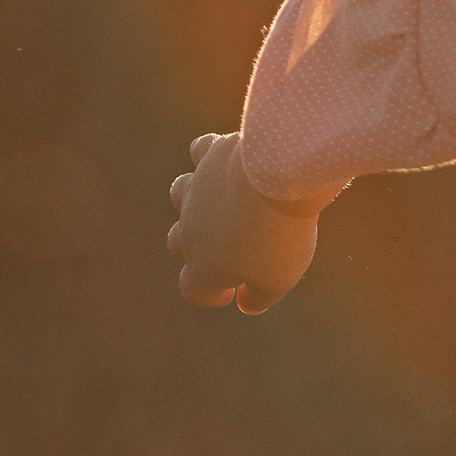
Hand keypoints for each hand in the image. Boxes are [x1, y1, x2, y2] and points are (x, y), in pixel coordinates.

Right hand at [167, 132, 323, 314]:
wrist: (277, 180)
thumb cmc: (277, 236)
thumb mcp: (277, 279)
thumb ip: (260, 297)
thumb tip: (247, 304)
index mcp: (204, 267)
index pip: (193, 289)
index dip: (211, 294)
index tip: (232, 292)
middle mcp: (191, 228)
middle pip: (178, 242)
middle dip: (199, 249)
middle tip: (231, 250)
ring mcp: (198, 189)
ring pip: (180, 193)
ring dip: (195, 200)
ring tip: (222, 203)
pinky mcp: (213, 156)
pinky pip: (201, 151)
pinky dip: (209, 155)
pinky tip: (226, 161)